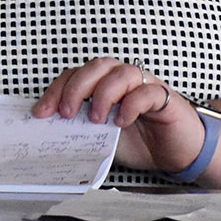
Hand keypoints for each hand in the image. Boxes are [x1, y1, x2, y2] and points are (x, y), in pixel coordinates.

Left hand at [33, 57, 207, 173]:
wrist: (179, 154)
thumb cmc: (141, 141)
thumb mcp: (103, 138)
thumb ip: (82, 130)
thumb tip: (52, 132)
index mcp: (105, 85)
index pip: (76, 75)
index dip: (56, 90)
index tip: (41, 113)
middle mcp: (124, 79)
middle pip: (97, 66)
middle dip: (76, 88)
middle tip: (66, 113)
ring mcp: (146, 86)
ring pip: (121, 72)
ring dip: (103, 94)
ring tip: (96, 119)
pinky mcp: (165, 98)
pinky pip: (147, 91)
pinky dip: (131, 104)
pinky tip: (122, 122)